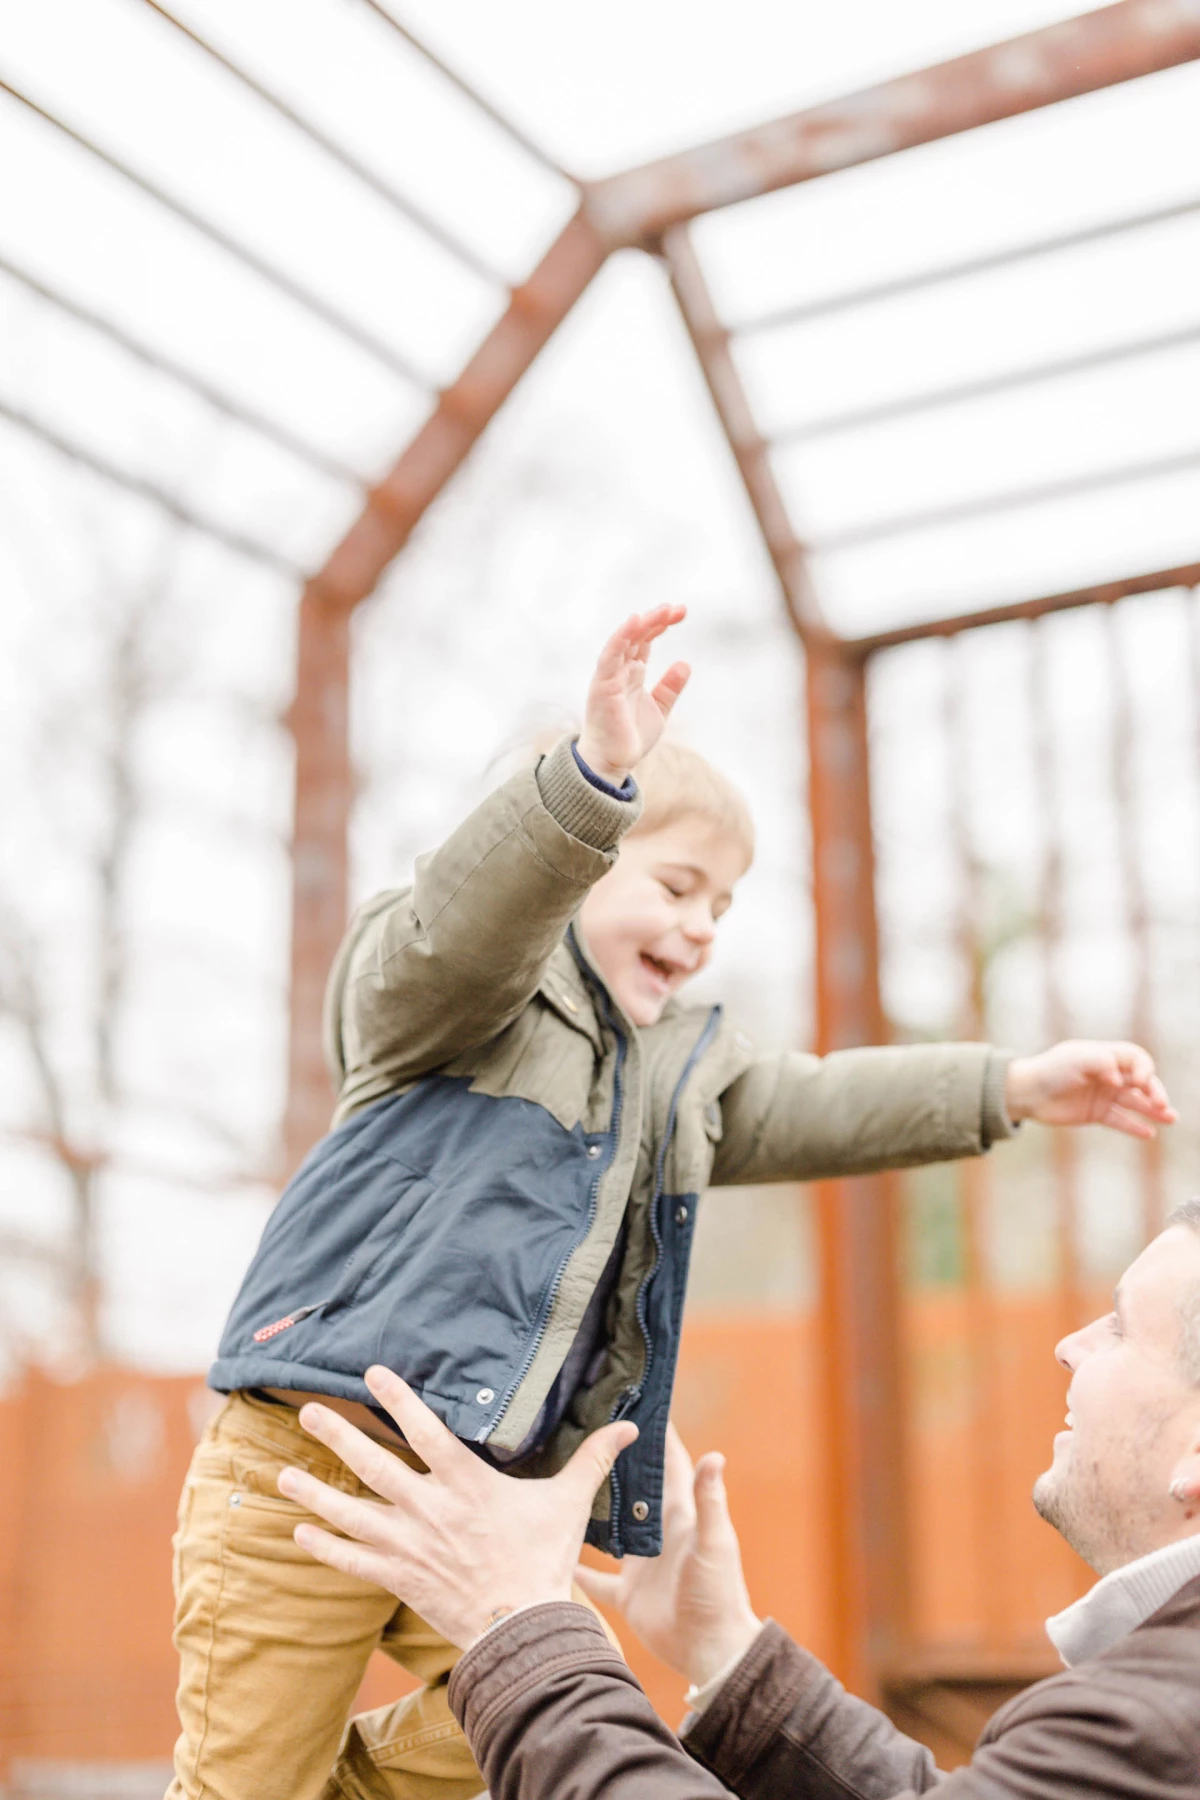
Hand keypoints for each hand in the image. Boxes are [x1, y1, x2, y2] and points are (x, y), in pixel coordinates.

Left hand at [277, 1365, 636, 1647]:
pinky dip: (324, 1547)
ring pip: (351, 1512)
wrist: (523, 1627)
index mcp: (466, 1482)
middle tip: (307, 1412)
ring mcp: (408, 1544)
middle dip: (337, 1436)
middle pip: (373, 1464)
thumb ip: (593, 1459)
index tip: (370, 1372)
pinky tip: (299, 1534)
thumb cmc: (545, 1559)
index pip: (424, 1429)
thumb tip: (629, 1426)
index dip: (397, 1397)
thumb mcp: (569, 1502)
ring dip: (315, 1492)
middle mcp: (428, 1508)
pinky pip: (352, 1560)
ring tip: (283, 1473)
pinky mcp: (398, 1578)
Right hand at [574, 1424, 759, 1688]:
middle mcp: (658, 1535)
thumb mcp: (714, 1543)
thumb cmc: (717, 1594)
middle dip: (617, 1463)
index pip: (670, 1466)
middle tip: (589, 1433)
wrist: (710, 1650)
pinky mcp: (627, 1594)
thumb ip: (709, 1501)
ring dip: (593, 1510)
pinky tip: (554, 1552)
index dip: (659, 1437)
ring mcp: (640, 1565)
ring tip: (565, 1482)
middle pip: (634, 1492)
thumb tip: (715, 1454)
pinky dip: (578, 1568)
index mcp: (679, 1517)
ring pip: (611, 1530)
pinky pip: (596, 1578)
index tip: (640, 1404)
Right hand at [575, 606, 689, 784]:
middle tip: (679, 608)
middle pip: (637, 636)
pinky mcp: (603, 685)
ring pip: (626, 641)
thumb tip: (685, 664)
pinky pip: (611, 655)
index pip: (644, 641)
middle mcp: (619, 670)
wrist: (613, 763)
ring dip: (644, 623)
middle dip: (657, 620)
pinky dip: (621, 636)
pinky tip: (635, 620)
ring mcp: (610, 676)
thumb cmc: (630, 738)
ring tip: (664, 611)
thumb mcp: (659, 709)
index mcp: (631, 673)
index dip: (660, 625)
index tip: (680, 612)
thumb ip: (670, 688)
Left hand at [1004, 1041, 1175, 1138]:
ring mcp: (1104, 1094)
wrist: (1027, 1092)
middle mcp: (1108, 1075)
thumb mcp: (1075, 1059)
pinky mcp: (1096, 1113)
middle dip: (1154, 1091)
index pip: (1136, 1059)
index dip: (1144, 1069)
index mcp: (1105, 1056)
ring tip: (1170, 1118)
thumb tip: (1121, 1080)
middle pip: (1141, 1081)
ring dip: (1152, 1110)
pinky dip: (1134, 1126)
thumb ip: (1101, 1063)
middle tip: (1162, 1105)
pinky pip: (1120, 1120)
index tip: (1140, 1080)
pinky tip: (1148, 1134)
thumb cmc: (1051, 1070)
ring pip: (1135, 1102)